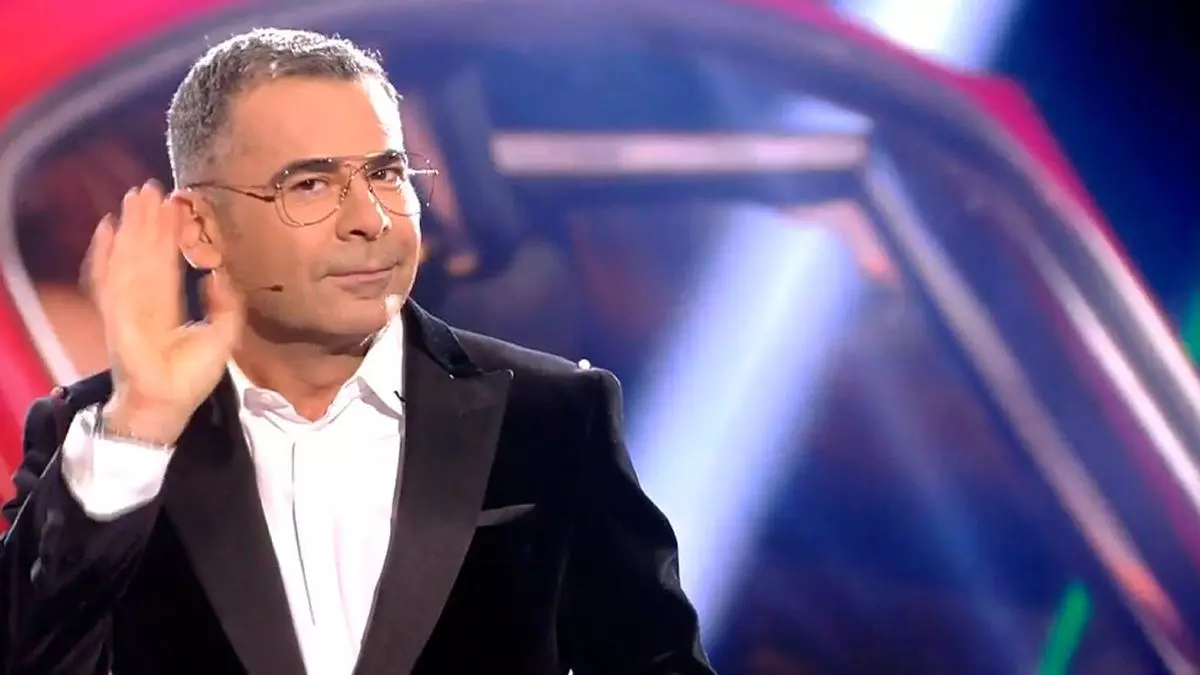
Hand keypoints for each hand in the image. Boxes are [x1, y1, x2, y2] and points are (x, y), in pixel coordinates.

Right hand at [86, 180, 243, 445]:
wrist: (166, 405)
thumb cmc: (190, 379)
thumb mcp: (222, 336)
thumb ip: (225, 305)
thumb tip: (219, 272)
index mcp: (168, 307)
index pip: (169, 264)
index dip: (171, 236)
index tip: (175, 206)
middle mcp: (146, 302)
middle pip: (147, 253)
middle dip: (148, 221)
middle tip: (151, 188)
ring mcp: (128, 307)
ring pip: (130, 257)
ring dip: (131, 227)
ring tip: (135, 197)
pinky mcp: (117, 314)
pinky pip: (109, 279)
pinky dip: (105, 254)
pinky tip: (106, 229)